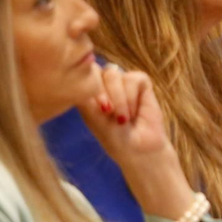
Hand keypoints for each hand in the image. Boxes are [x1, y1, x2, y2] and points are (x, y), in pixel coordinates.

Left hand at [78, 63, 194, 218]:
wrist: (140, 151)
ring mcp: (122, 82)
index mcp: (88, 92)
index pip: (81, 74)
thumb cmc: (115, 139)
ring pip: (114, 74)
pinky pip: (133, 79)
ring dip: (119, 99)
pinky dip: (131, 97)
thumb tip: (84, 73)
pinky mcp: (141, 82)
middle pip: (96, 69)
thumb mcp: (94, 118)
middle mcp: (104, 84)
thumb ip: (87, 96)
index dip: (89, 87)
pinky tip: (134, 112)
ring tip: (124, 118)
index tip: (100, 110)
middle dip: (103, 94)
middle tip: (109, 114)